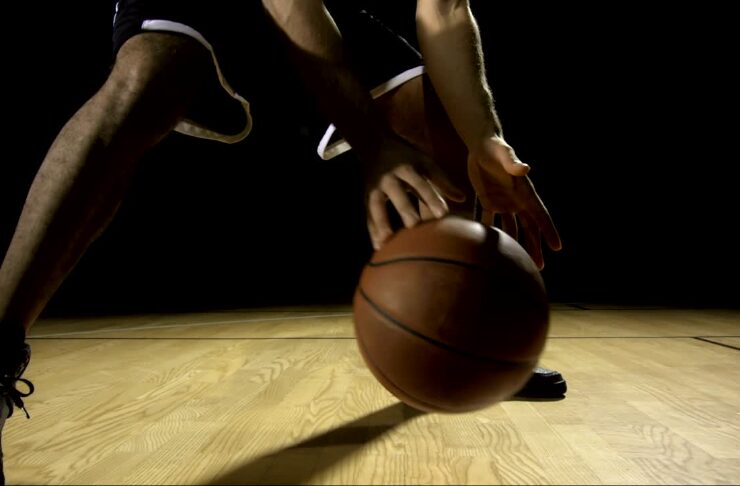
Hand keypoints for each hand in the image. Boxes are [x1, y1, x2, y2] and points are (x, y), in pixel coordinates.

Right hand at [364, 134, 464, 249]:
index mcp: (406, 168)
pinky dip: (372, 230)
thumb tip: (462, 198)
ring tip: (388, 242)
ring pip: (377, 207)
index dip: (431, 198)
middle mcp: (389, 178)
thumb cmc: (406, 158)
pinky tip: (379, 247)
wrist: (374, 146)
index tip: (442, 214)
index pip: (421, 184)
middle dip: (405, 210)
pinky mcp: (366, 198)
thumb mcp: (424, 162)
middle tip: (414, 226)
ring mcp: (375, 189)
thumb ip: (442, 181)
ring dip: (382, 224)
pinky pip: (368, 215)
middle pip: (397, 195)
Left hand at [467, 136, 561, 268]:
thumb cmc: (496, 147)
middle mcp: (516, 200)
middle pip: (529, 228)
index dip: (549, 231)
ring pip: (511, 228)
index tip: (557, 247)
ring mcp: (503, 202)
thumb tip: (525, 168)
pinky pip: (489, 220)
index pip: (540, 215)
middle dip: (534, 247)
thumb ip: (513, 162)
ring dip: (514, 244)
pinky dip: (489, 234)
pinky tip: (488, 250)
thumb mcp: (505, 154)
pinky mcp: (488, 200)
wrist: (482, 144)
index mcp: (525, 192)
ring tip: (518, 262)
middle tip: (539, 266)